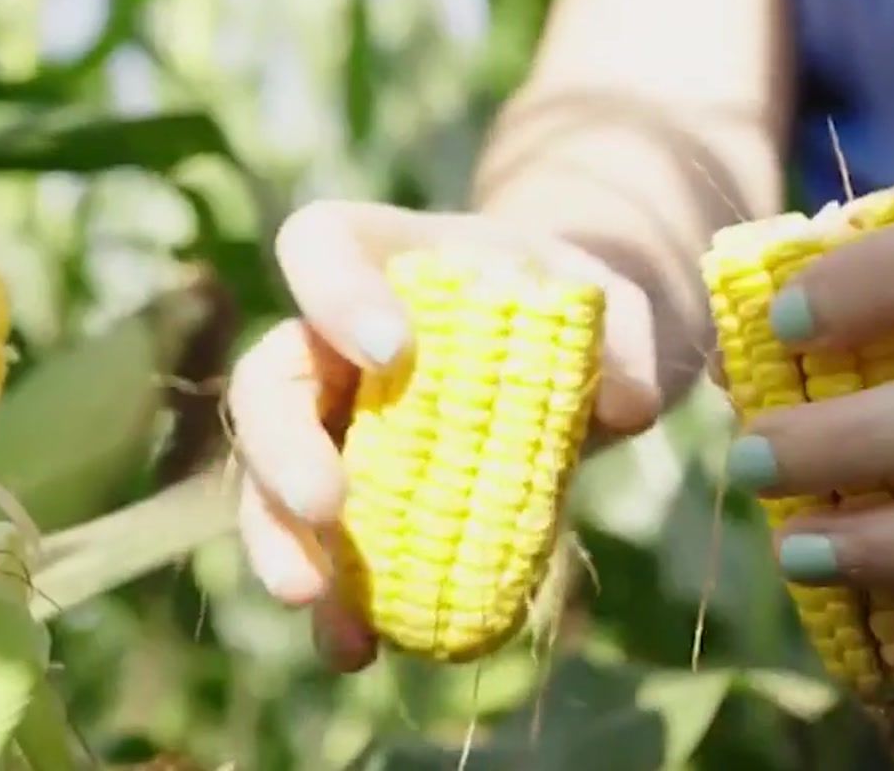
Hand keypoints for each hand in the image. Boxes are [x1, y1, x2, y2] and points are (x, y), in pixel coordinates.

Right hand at [227, 201, 662, 670]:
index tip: (394, 353)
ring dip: (280, 543)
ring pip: (269, 480)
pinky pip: (320, 552)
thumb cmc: (573, 302)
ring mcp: (330, 426)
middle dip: (284, 449)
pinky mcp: (351, 507)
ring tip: (313, 603)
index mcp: (382, 256)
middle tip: (327, 508)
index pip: (319, 245)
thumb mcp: (612, 297)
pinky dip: (334, 604)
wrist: (572, 353)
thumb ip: (623, 333)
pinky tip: (359, 648)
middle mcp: (331, 340)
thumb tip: (624, 405)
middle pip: (269, 380)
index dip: (334, 294)